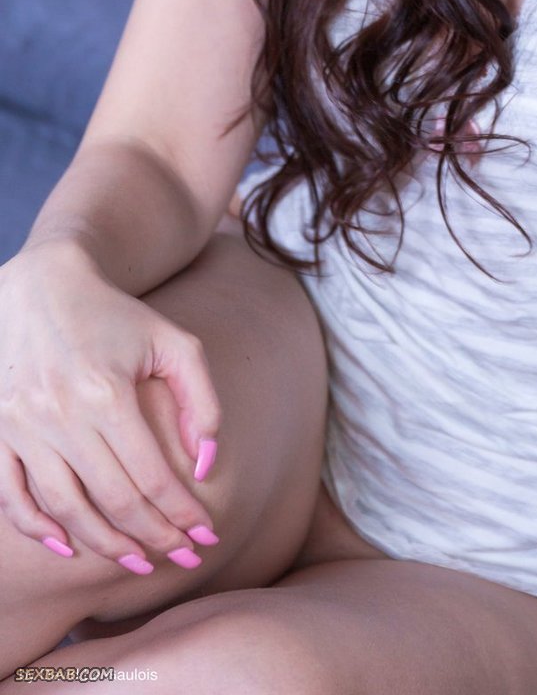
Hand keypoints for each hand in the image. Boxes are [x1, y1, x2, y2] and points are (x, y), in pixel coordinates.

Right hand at [0, 240, 220, 572]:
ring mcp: (22, 426)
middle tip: (182, 558)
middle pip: (112, 501)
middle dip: (153, 537)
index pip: (151, 477)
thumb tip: (204, 465)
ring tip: (139, 561)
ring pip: (65, 508)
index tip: (207, 536)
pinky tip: (71, 548)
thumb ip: (201, 401)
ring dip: (105, 544)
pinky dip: (39, 530)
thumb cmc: (118, 316)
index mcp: (107, 392)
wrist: (43, 285)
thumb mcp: (173, 343)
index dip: (181, 514)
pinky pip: (13, 497)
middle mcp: (60, 414)